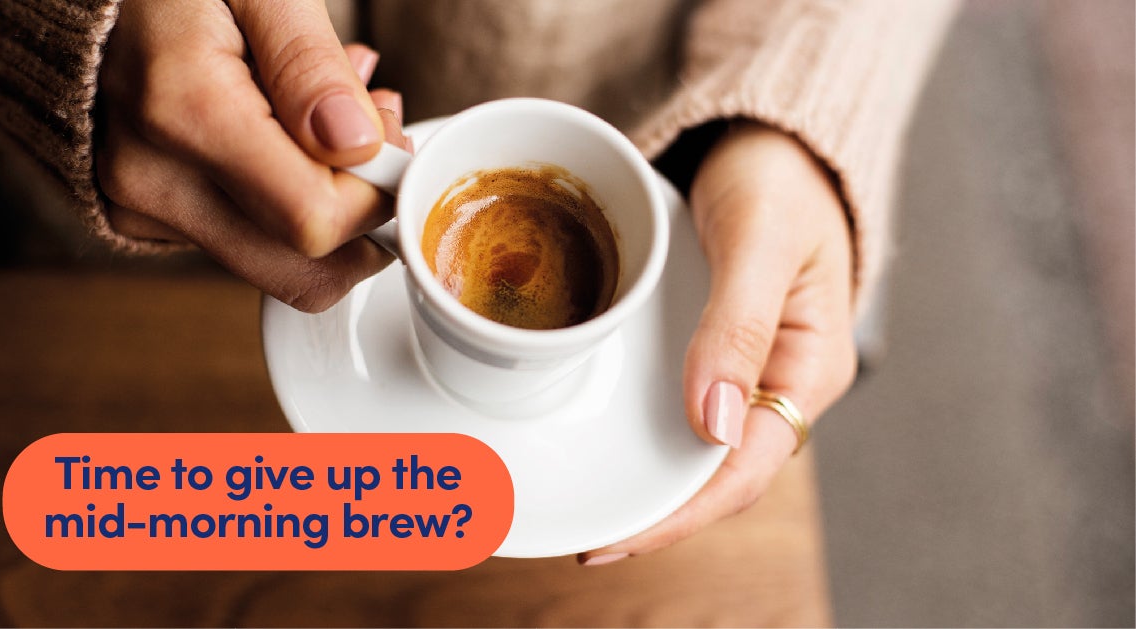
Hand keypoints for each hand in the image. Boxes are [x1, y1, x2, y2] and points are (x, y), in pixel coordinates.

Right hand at [96, 0, 408, 311]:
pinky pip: (246, 245)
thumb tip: (357, 145)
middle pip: (303, 270)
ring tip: (329, 122)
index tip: (391, 139)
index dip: (376, 192)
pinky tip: (284, 137)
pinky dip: (283, 203)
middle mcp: (154, 179)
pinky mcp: (144, 220)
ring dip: (328, 209)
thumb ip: (309, 63)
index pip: (315, 219)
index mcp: (184, 113)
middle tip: (374, 136)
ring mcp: (142, 208)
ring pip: (280, 266)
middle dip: (362, 215)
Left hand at [579, 120, 857, 563]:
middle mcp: (777, 382)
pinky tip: (603, 441)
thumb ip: (738, 325)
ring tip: (586, 505)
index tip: (618, 539)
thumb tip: (710, 424)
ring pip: (696, 448)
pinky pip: (681, 408)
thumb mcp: (760, 239)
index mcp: (807, 367)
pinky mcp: (714, 350)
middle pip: (717, 474)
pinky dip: (644, 434)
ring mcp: (745, 369)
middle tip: (586, 538)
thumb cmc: (779, 176)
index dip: (682, 514)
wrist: (770, 137)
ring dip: (647, 482)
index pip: (745, 469)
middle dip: (657, 515)